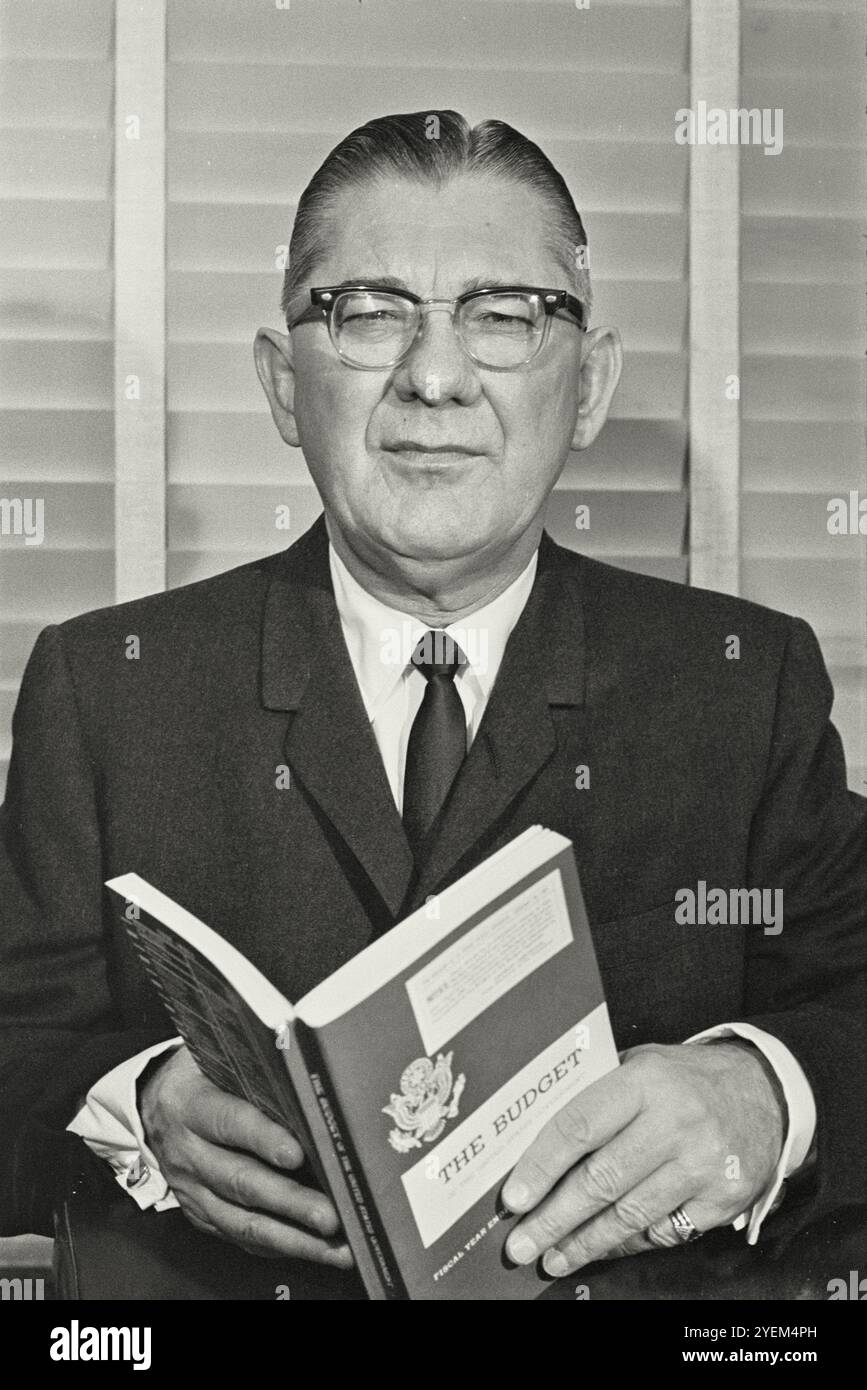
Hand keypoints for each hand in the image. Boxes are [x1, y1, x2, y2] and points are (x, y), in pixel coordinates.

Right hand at [140, 1045, 352, 1266]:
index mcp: (192, 1105)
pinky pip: (239, 1235)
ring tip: (334, 1247)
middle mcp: (189, 1153)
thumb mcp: (215, 1059)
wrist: (153, 1106)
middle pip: (241, 1181)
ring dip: (291, 1238)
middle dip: (289, 1202)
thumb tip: (306, 1081)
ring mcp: (192, 1190)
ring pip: (242, 1221)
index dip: (263, 1138)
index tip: (297, 1154)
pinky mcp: (200, 1214)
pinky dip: (277, 1246)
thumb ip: (254, 1071)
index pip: (229, 1122)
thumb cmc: (199, 1076)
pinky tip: (311, 1249)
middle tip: (329, 1214)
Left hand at [501, 1040, 784, 1276]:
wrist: (767, 1091)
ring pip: (629, 1215)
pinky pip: (663, 1232)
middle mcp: (676, 1123)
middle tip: (520, 1244)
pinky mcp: (723, 1199)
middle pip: (600, 1181)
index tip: (513, 1198)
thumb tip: (534, 1142)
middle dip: (553, 1218)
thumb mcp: (643, 1064)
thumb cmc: (687, 1079)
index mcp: (646, 1081)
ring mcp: (702, 1164)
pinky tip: (602, 1248)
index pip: (580, 1127)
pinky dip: (627, 1244)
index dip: (541, 1166)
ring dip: (584, 1243)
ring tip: (552, 1257)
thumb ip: (598, 1094)